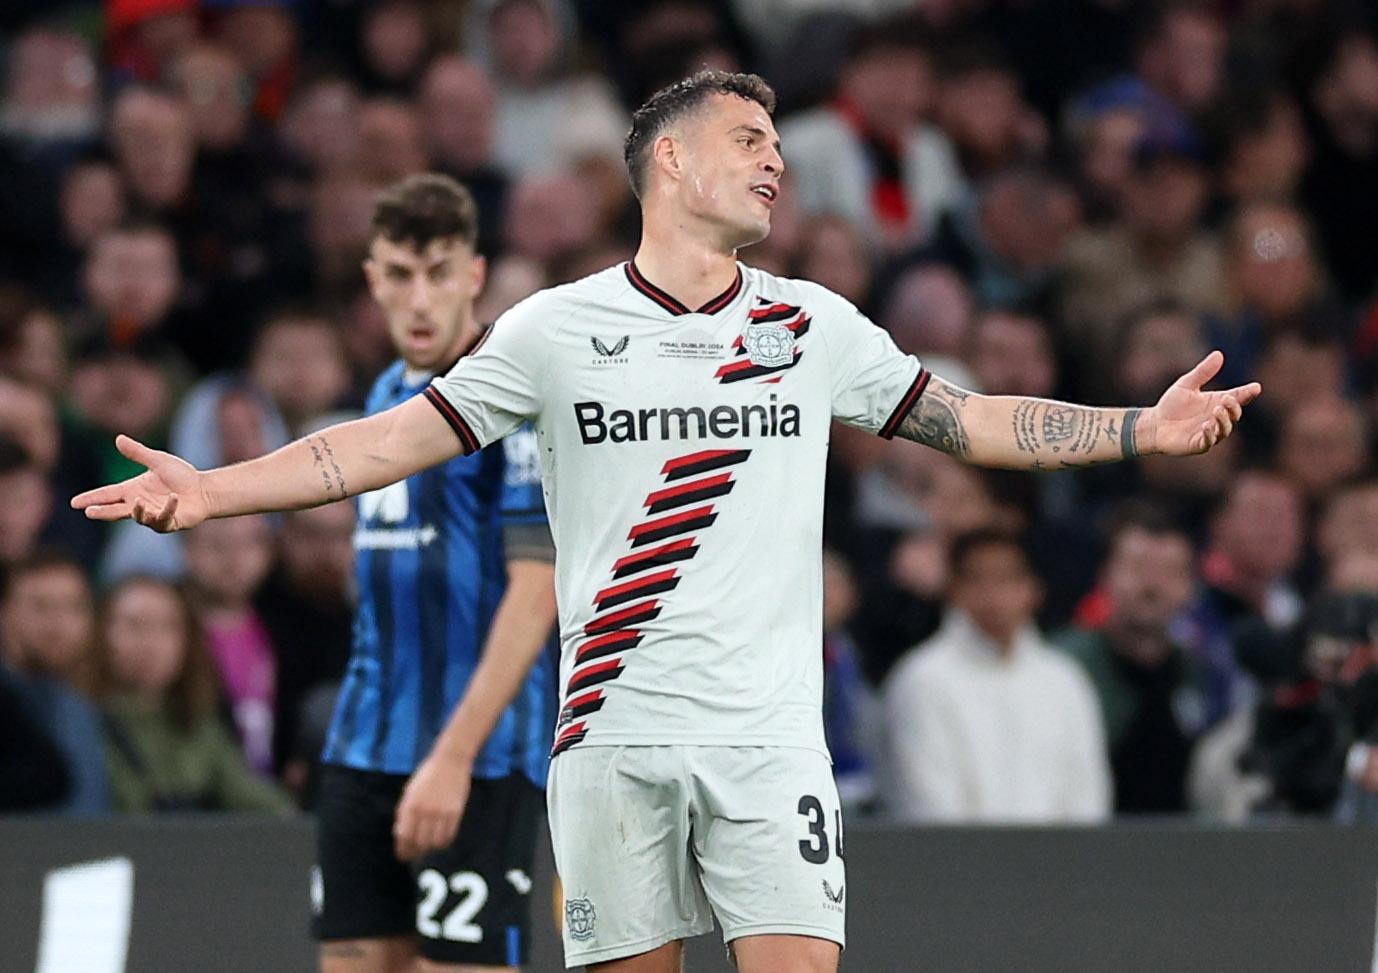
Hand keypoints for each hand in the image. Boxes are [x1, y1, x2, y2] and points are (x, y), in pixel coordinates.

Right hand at [70, 435, 208, 531]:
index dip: (92, 498)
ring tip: (138, 501)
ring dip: (137, 510)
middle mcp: (139, 504)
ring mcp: (153, 515)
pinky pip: (164, 518)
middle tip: (89, 512)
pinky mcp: (169, 522)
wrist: (203, 489)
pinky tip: (174, 498)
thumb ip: (138, 453)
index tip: (74, 503)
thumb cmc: (180, 475)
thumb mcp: (158, 461)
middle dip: (103, 512)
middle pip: (116, 510)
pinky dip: (168, 508)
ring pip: (139, 517)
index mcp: (132, 489)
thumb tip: (119, 438)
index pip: (107, 495)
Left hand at [393, 753, 471, 860]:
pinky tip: (440, 840)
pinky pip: (449, 836)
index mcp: (410, 805)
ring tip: (428, 847)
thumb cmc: (427, 776)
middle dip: (415, 852)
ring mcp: (441, 812)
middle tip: (415, 855)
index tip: (403, 856)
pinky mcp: (455, 812)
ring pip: (434, 843)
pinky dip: (443, 842)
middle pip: (419, 843)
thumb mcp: (409, 792)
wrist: (450, 762)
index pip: (404, 836)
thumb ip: (403, 813)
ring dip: (430, 848)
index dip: (403, 850)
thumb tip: (400, 834)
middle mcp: (425, 811)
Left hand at [1145, 351, 1261, 455]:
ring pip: (1224, 430)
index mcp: (1218, 402)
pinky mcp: (1198, 444)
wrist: (1154, 423)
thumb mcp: (1187, 384)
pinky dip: (1210, 435)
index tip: (1255, 387)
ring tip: (1217, 410)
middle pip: (1234, 414)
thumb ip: (1203, 372)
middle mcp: (1217, 418)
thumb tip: (1219, 354)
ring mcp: (1210, 432)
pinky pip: (1208, 442)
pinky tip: (1206, 426)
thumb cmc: (1172, 404)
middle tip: (1227, 399)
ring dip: (1223, 421)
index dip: (1248, 393)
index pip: (1238, 397)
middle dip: (1234, 407)